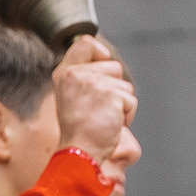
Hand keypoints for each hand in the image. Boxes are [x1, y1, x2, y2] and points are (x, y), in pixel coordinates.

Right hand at [52, 36, 138, 166]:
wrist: (79, 152)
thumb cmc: (79, 130)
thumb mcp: (72, 96)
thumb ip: (84, 76)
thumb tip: (105, 59)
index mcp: (65, 73)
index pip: (85, 43)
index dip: (100, 53)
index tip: (100, 69)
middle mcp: (76, 75)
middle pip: (114, 65)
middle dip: (114, 87)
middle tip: (97, 108)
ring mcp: (93, 84)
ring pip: (125, 85)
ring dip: (120, 103)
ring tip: (102, 117)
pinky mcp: (111, 95)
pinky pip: (131, 100)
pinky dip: (126, 115)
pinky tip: (110, 123)